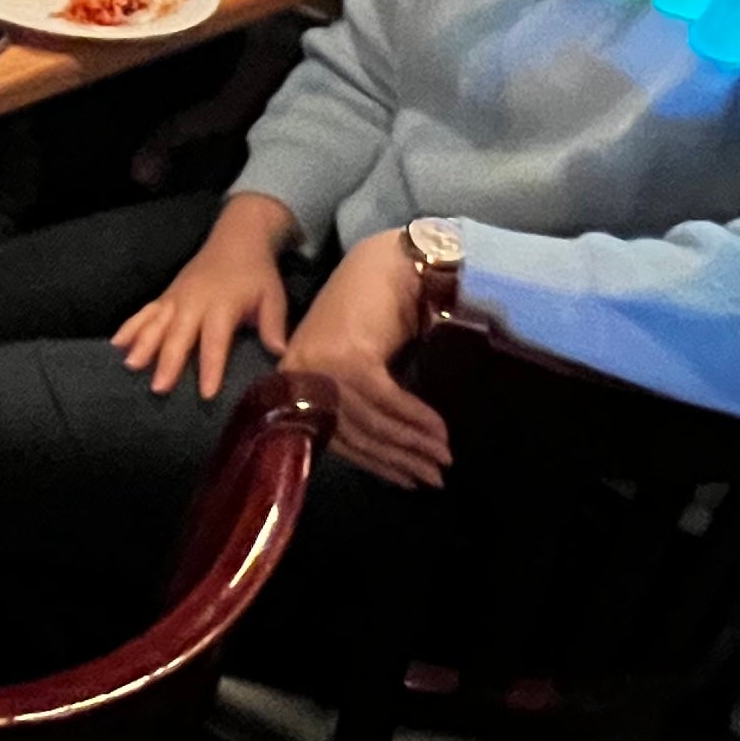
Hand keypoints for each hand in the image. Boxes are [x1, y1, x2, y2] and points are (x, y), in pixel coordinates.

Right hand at [112, 215, 291, 399]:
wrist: (236, 238)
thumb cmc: (257, 274)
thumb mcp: (273, 297)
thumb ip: (273, 326)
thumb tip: (281, 354)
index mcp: (222, 305)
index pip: (215, 340)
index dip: (210, 366)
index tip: (205, 393)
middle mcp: (194, 302)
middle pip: (178, 334)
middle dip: (168, 361)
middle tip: (158, 387)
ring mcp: (176, 297)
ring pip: (156, 322)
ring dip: (142, 344)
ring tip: (131, 366)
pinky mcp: (166, 296)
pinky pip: (145, 312)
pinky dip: (130, 327)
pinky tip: (116, 345)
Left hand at [277, 232, 452, 488]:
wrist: (388, 259)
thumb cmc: (375, 305)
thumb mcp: (360, 359)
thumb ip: (360, 399)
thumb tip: (390, 448)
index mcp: (297, 375)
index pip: (335, 434)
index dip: (375, 462)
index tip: (406, 481)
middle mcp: (302, 372)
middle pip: (354, 432)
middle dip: (399, 459)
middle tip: (434, 479)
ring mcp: (324, 365)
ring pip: (372, 421)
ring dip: (413, 445)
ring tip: (443, 460)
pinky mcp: (351, 356)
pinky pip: (388, 400)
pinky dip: (416, 419)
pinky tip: (439, 433)